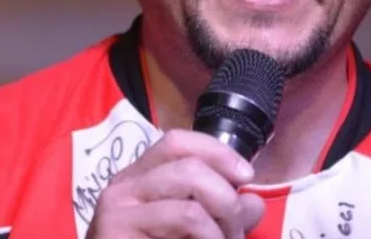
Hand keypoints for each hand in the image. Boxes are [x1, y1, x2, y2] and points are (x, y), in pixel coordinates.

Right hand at [85, 129, 265, 238]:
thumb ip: (224, 216)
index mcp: (138, 179)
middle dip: (226, 198)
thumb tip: (253, 201)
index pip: (177, 142)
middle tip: (236, 231)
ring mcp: (117, 213)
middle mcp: (123, 188)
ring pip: (190, 201)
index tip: (246, 176)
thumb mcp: (192, 234)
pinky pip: (184, 221)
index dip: (217, 153)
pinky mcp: (117, 233)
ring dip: (222, 226)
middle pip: (188, 167)